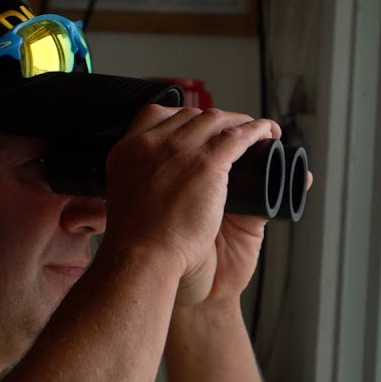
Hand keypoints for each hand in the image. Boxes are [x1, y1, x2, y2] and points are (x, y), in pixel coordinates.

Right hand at [98, 105, 280, 303]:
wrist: (144, 266)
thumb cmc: (136, 251)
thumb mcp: (127, 207)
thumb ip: (134, 194)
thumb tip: (111, 204)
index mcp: (126, 152)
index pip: (154, 115)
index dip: (180, 118)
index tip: (196, 128)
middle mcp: (150, 144)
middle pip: (191, 116)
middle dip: (215, 120)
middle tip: (234, 133)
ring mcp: (179, 151)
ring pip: (217, 121)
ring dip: (241, 122)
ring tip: (257, 132)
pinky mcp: (205, 164)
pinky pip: (237, 136)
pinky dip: (257, 131)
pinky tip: (268, 133)